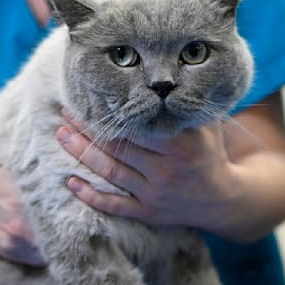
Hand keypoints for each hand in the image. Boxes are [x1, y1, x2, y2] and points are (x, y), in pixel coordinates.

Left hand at [55, 111, 237, 226]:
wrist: (223, 200)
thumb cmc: (209, 154)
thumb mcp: (207, 126)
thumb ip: (186, 105)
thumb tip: (168, 72)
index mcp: (179, 145)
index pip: (137, 126)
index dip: (111, 112)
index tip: (91, 97)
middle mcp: (165, 170)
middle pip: (118, 146)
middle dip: (88, 128)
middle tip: (65, 111)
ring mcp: (154, 194)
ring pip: (111, 172)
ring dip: (82, 154)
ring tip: (62, 135)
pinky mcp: (148, 213)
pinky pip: (114, 206)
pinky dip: (90, 196)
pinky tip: (70, 182)